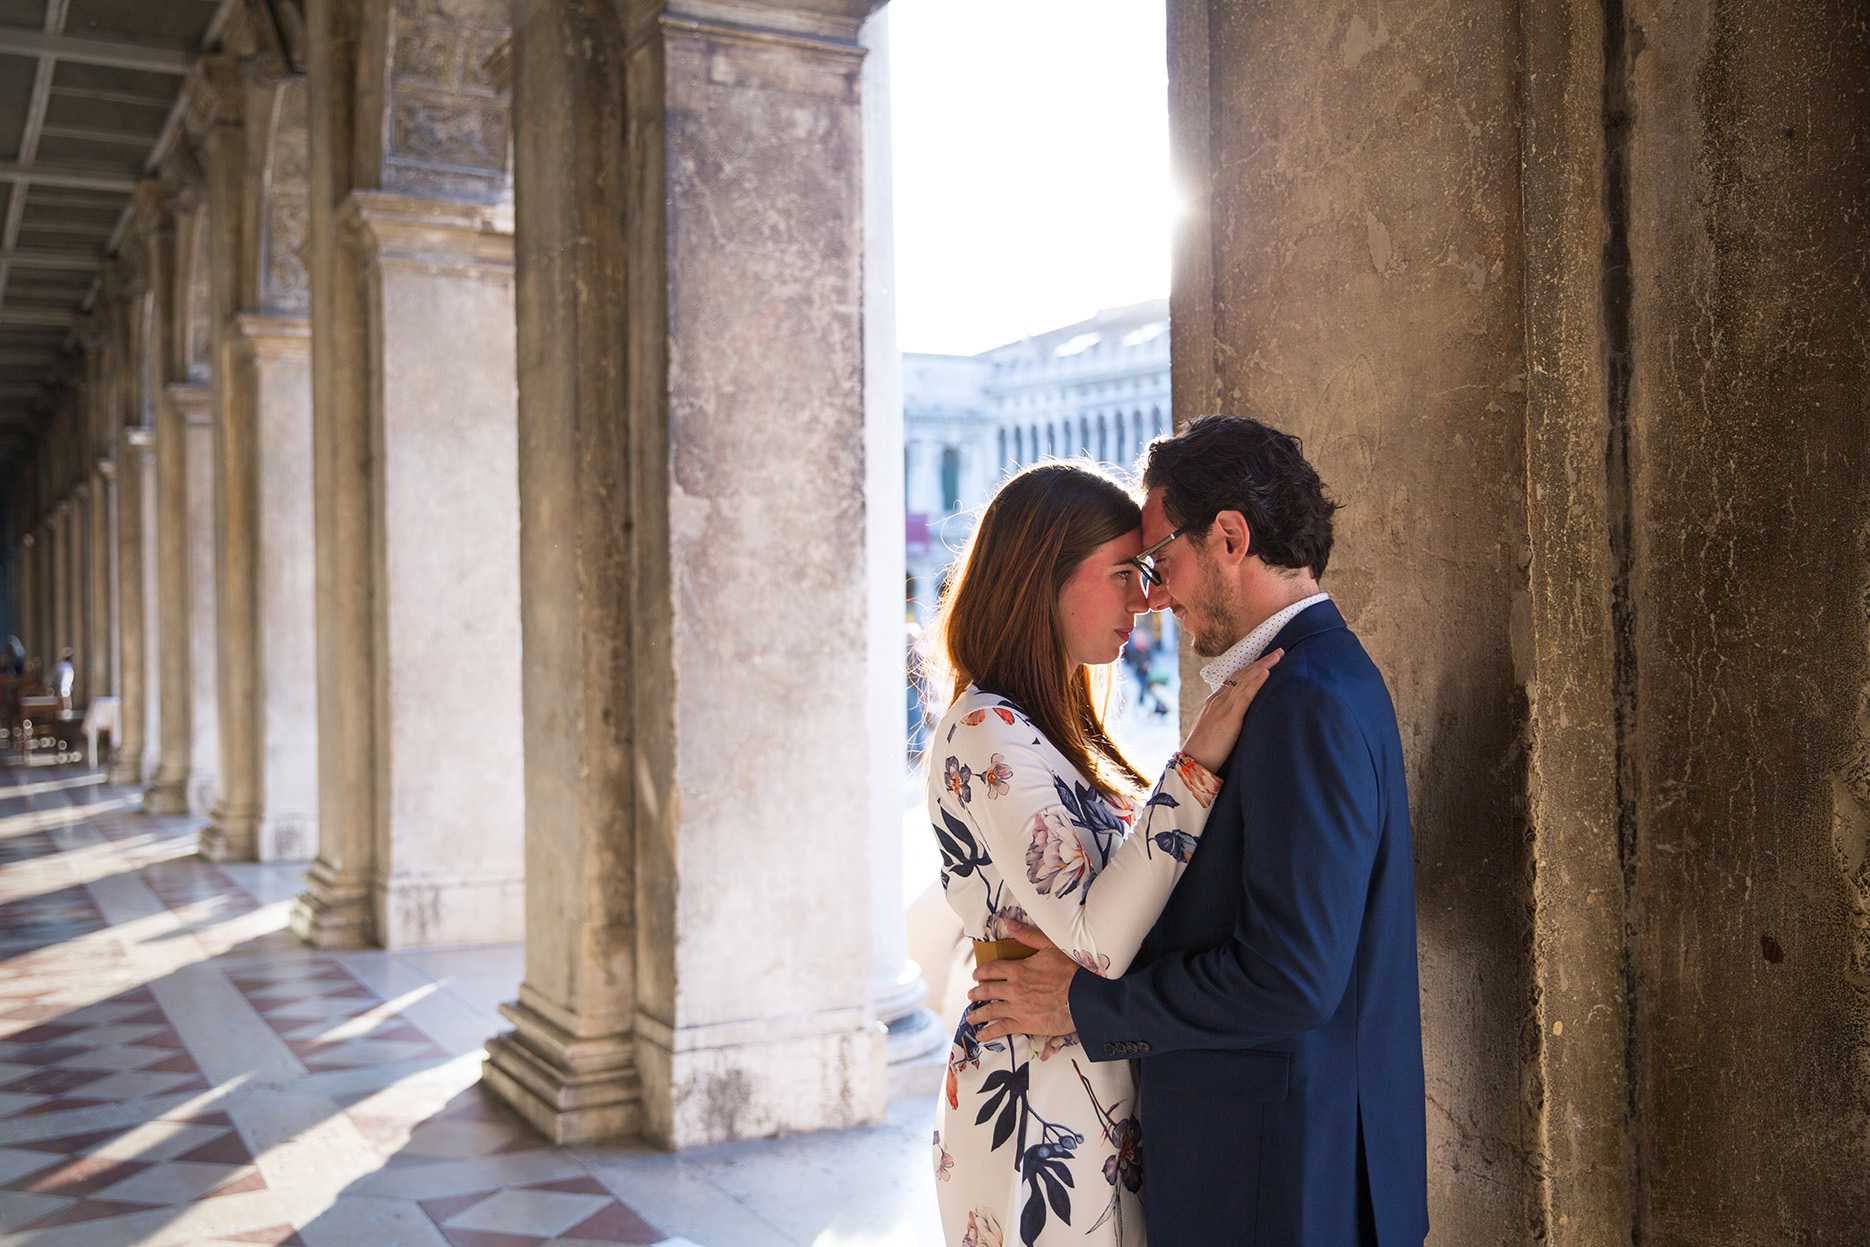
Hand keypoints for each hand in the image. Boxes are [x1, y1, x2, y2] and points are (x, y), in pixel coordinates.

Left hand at [967, 920, 1077, 1041]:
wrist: (1084, 997)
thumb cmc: (1071, 970)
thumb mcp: (1050, 946)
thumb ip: (1028, 935)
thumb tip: (1009, 922)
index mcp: (1018, 969)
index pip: (992, 969)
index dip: (981, 972)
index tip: (975, 975)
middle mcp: (1013, 989)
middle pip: (987, 991)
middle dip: (977, 993)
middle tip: (970, 996)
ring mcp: (1017, 1008)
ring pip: (991, 1011)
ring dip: (978, 1014)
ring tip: (970, 1017)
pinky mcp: (1025, 1024)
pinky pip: (1002, 1028)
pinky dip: (989, 1032)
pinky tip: (981, 1035)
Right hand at [1180, 648, 1281, 772]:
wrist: (1191, 763)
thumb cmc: (1203, 750)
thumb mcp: (1214, 728)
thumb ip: (1224, 718)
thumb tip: (1238, 717)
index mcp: (1214, 701)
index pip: (1235, 678)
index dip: (1252, 667)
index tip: (1266, 660)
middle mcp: (1218, 700)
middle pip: (1242, 674)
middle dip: (1261, 661)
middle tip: (1279, 651)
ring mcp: (1222, 707)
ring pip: (1245, 680)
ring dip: (1263, 666)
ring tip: (1278, 656)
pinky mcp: (1229, 719)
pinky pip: (1244, 697)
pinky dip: (1256, 683)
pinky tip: (1267, 673)